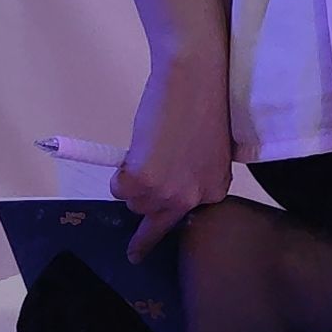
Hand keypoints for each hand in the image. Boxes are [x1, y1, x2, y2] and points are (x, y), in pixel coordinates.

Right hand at [110, 54, 232, 261]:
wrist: (195, 77)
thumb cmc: (204, 100)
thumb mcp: (209, 149)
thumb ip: (194, 172)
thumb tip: (172, 182)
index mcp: (214, 191)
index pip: (185, 215)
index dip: (170, 210)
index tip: (159, 234)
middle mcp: (191, 199)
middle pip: (155, 218)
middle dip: (147, 211)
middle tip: (133, 254)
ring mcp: (166, 192)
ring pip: (134, 203)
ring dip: (132, 183)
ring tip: (145, 151)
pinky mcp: (141, 180)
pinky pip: (117, 188)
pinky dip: (118, 172)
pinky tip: (133, 151)